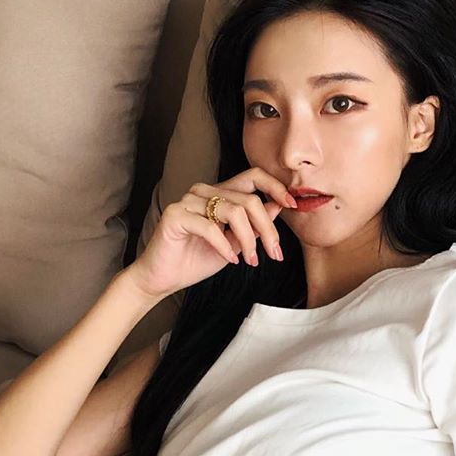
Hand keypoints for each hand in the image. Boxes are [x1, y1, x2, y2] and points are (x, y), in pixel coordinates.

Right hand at [128, 168, 297, 300]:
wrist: (163, 279)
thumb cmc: (195, 261)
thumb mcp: (235, 243)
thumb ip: (254, 225)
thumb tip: (279, 207)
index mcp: (218, 193)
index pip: (253, 176)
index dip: (275, 187)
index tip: (292, 205)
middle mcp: (203, 192)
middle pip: (248, 199)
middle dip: (267, 229)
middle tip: (274, 253)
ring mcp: (188, 201)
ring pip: (233, 211)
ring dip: (248, 240)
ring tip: (250, 260)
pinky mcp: (175, 215)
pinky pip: (210, 227)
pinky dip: (225, 246)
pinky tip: (230, 259)